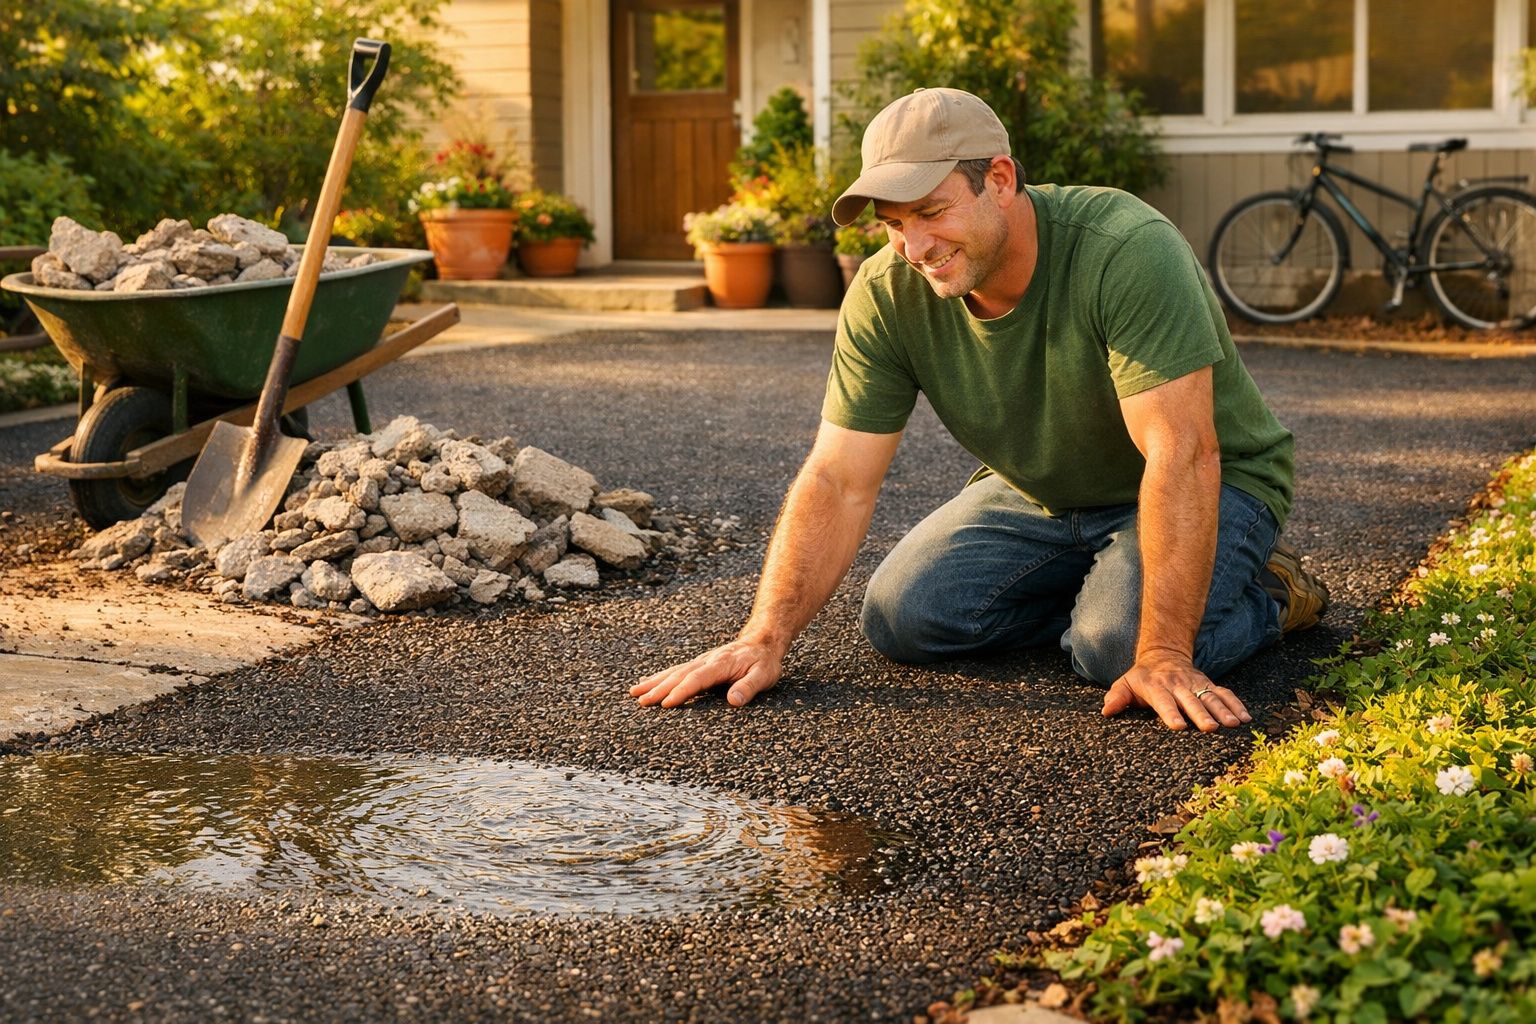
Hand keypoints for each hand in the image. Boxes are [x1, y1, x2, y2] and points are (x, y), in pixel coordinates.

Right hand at [630, 639, 783, 707]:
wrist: (762, 641)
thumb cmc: (764, 661)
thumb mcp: (764, 675)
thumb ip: (749, 687)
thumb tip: (734, 701)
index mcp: (720, 665)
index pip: (697, 679)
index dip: (681, 691)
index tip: (666, 703)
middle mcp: (706, 661)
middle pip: (679, 675)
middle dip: (659, 689)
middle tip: (641, 702)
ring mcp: (700, 662)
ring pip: (673, 672)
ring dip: (654, 682)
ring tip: (635, 693)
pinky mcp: (699, 664)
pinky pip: (676, 671)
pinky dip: (660, 677)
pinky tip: (647, 683)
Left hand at [1101, 651, 1251, 731]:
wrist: (1163, 654)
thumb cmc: (1142, 677)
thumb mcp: (1125, 683)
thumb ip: (1117, 697)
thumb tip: (1107, 711)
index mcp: (1157, 687)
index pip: (1164, 701)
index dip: (1171, 713)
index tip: (1179, 726)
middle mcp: (1178, 685)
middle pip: (1191, 700)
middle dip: (1201, 714)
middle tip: (1210, 728)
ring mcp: (1196, 684)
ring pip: (1211, 697)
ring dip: (1223, 710)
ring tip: (1233, 724)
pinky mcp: (1209, 684)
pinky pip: (1225, 693)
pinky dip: (1236, 704)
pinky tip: (1246, 718)